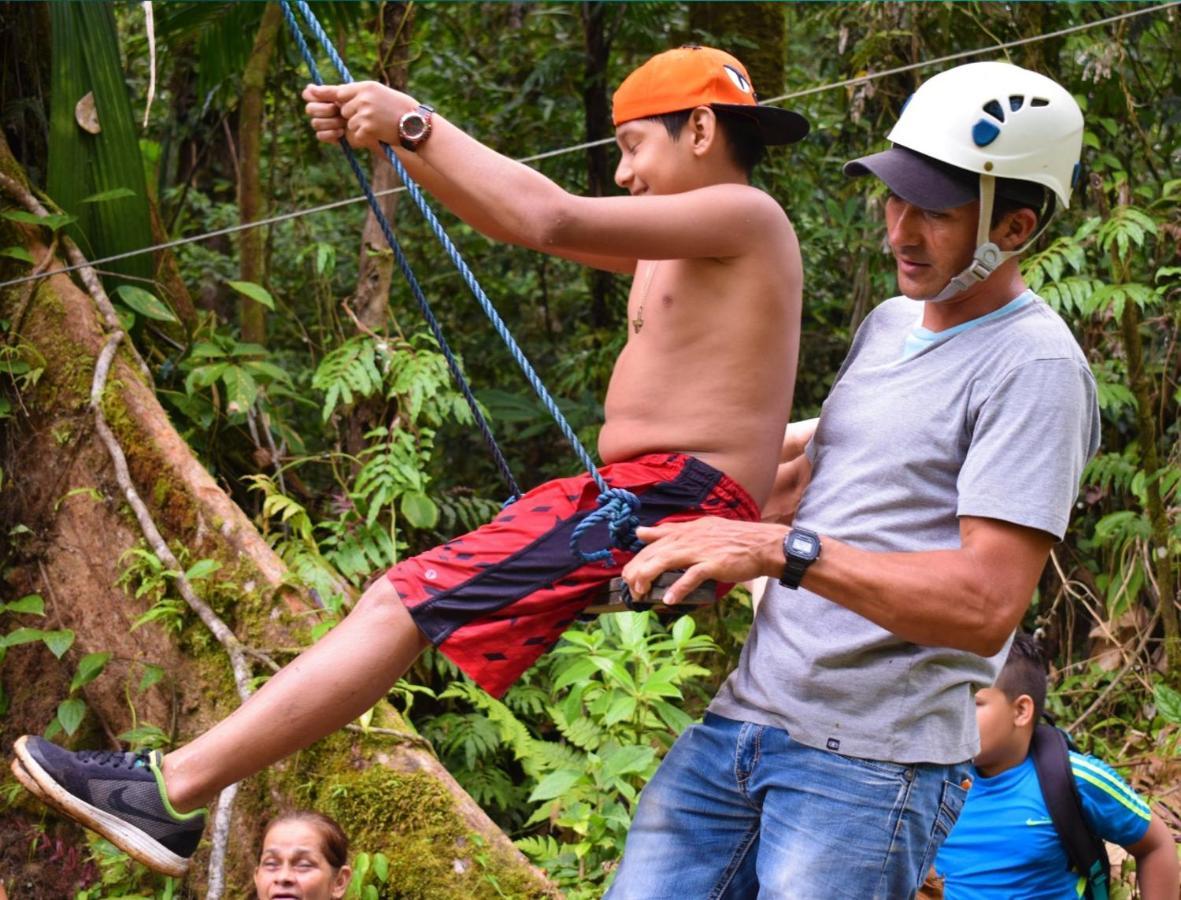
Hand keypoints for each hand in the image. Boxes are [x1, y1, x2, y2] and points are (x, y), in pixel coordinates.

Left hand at [302, 82, 410, 150]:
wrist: (417, 125)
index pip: (340, 92)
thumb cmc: (402, 109)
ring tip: (378, 126)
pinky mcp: (367, 128)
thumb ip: (362, 94)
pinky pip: (356, 136)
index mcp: (367, 87)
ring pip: (350, 124)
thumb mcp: (382, 94)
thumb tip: (339, 96)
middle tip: (372, 119)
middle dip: (353, 116)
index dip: (339, 101)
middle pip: (344, 110)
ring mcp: (365, 113)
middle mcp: (364, 98)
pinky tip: (379, 134)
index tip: (332, 103)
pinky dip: (364, 138)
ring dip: (359, 128)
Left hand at [622, 517, 786, 604]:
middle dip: (636, 571)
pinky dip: (679, 588)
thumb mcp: (699, 527)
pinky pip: (692, 576)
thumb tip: (640, 532)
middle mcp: (688, 538)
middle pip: (653, 553)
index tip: (627, 574)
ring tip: (640, 593)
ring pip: (665, 561)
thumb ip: (669, 530)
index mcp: (684, 530)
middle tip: (629, 588)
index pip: (652, 543)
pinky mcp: (714, 563)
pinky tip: (669, 599)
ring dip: (649, 577)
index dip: (636, 559)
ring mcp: (700, 550)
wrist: (762, 544)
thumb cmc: (732, 538)